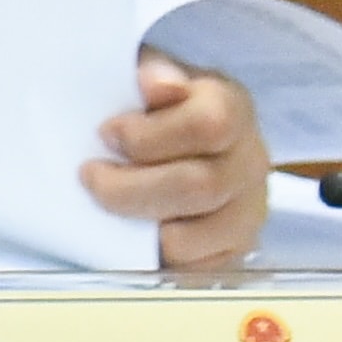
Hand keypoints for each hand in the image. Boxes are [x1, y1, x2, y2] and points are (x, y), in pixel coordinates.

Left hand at [88, 52, 270, 274]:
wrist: (164, 136)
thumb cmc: (147, 105)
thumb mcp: (144, 74)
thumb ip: (151, 73)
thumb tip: (159, 84)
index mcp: (232, 107)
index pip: (211, 124)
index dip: (150, 135)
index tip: (106, 133)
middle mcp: (251, 160)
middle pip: (200, 186)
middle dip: (130, 187)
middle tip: (90, 176)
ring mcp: (248, 209)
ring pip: (194, 236)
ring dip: (139, 224)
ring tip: (107, 208)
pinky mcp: (234, 249)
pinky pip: (196, 269)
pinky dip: (157, 257)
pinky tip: (134, 233)